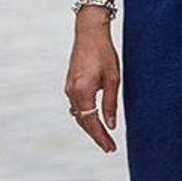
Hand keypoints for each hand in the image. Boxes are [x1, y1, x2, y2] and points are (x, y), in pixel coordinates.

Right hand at [65, 18, 119, 151]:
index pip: (91, 122)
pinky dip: (85, 116)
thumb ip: (110, 104)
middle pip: (83, 122)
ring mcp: (68, 88)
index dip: (101, 137)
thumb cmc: (104, 53)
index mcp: (82, 91)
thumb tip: (111, 126)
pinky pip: (76, 106)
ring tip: (104, 138)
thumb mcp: (113, 79)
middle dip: (96, 136)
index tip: (110, 148)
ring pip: (78, 115)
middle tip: (109, 148)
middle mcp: (71, 92)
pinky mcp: (69, 84)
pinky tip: (94, 120)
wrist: (89, 32)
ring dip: (90, 127)